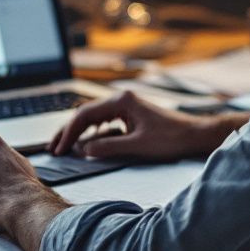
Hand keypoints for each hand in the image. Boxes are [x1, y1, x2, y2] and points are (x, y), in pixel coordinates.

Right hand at [48, 90, 242, 160]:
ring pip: (93, 117)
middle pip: (85, 113)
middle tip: (54, 148)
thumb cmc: (172, 138)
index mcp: (122, 101)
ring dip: (78, 132)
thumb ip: (109, 147)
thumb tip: (84, 150)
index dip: (69, 133)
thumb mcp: (138, 146)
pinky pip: (104, 122)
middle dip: (68, 131)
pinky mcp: (130, 115)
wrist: (195, 135)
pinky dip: (92, 132)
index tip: (60, 149)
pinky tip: (85, 143)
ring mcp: (126, 106)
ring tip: (64, 146)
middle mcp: (122, 99)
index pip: (85, 115)